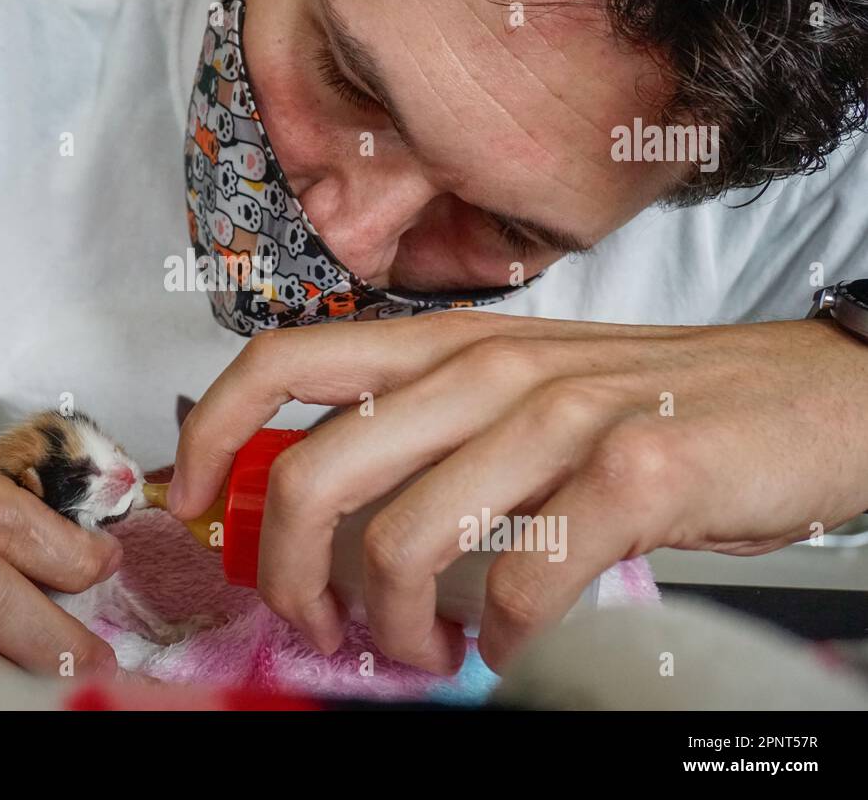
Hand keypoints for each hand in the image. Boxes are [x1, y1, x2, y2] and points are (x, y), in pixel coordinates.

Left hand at [171, 312, 867, 672]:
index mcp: (444, 345)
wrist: (808, 395)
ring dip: (396, 628)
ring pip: (404, 543)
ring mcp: (558, 416)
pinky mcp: (634, 475)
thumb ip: (423, 432)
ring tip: (427, 648)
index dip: (209, 430)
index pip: (283, 361)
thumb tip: (321, 513)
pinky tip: (514, 642)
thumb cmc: (648, 403)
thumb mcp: (515, 393)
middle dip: (288, 575)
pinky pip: (522, 585)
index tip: (188, 502)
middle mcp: (485, 368)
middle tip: (320, 627)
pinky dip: (503, 639)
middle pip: (314, 475)